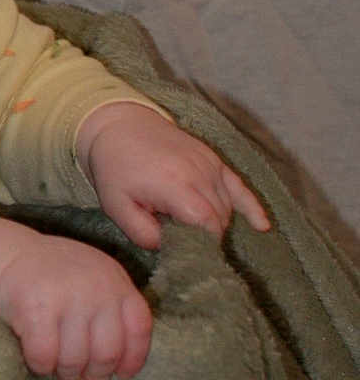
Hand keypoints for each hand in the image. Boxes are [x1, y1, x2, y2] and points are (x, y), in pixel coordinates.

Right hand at [0, 211, 151, 379]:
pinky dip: (41, 365)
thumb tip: (123, 364)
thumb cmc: (51, 278)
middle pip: (107, 351)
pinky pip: (45, 355)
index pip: (139, 327)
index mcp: (113, 279)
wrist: (4, 256)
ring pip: (75, 358)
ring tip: (61, 372)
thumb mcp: (91, 280)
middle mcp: (95, 285)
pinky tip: (38, 361)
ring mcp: (65, 295)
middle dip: (95, 374)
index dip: (133, 358)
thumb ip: (111, 309)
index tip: (121, 375)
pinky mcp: (34, 307)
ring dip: (67, 373)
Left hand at [78, 103, 270, 250]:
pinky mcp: (214, 160)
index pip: (207, 225)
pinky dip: (252, 207)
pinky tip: (263, 226)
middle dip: (206, 237)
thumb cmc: (116, 168)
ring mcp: (210, 164)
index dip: (202, 244)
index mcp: (176, 185)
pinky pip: (239, 186)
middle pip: (219, 218)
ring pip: (227, 207)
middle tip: (186, 245)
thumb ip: (142, 233)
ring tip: (194, 232)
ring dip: (216, 223)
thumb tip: (168, 248)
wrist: (120, 125)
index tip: (189, 254)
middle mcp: (199, 173)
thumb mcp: (116, 206)